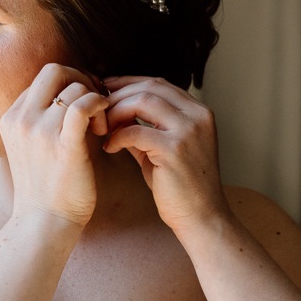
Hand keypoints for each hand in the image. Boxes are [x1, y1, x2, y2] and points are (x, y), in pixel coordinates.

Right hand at [0, 63, 108, 226]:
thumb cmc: (45, 188)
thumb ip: (45, 120)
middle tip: (97, 102)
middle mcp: (21, 119)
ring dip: (95, 100)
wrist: (43, 223)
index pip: (43, 79)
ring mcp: (39, 131)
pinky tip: (104, 124)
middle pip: (54, 70)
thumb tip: (74, 94)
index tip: (86, 103)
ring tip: (101, 126)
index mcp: (12, 118)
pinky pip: (83, 105)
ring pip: (75, 88)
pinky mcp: (62, 145)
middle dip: (82, 78)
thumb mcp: (34, 147)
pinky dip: (99, 105)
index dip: (69, 83)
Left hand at [103, 76, 230, 234]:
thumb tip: (118, 112)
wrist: (201, 218)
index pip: (159, 83)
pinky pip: (135, 131)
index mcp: (199, 112)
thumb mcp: (165, 149)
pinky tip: (109, 147)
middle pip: (150, 87)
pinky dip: (117, 136)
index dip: (129, 82)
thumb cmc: (181, 187)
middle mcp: (198, 116)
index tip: (106, 89)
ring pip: (143, 101)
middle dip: (119, 94)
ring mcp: (189, 131)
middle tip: (98, 107)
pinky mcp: (175, 149)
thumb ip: (147, 128)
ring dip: (117, 111)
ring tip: (103, 126)